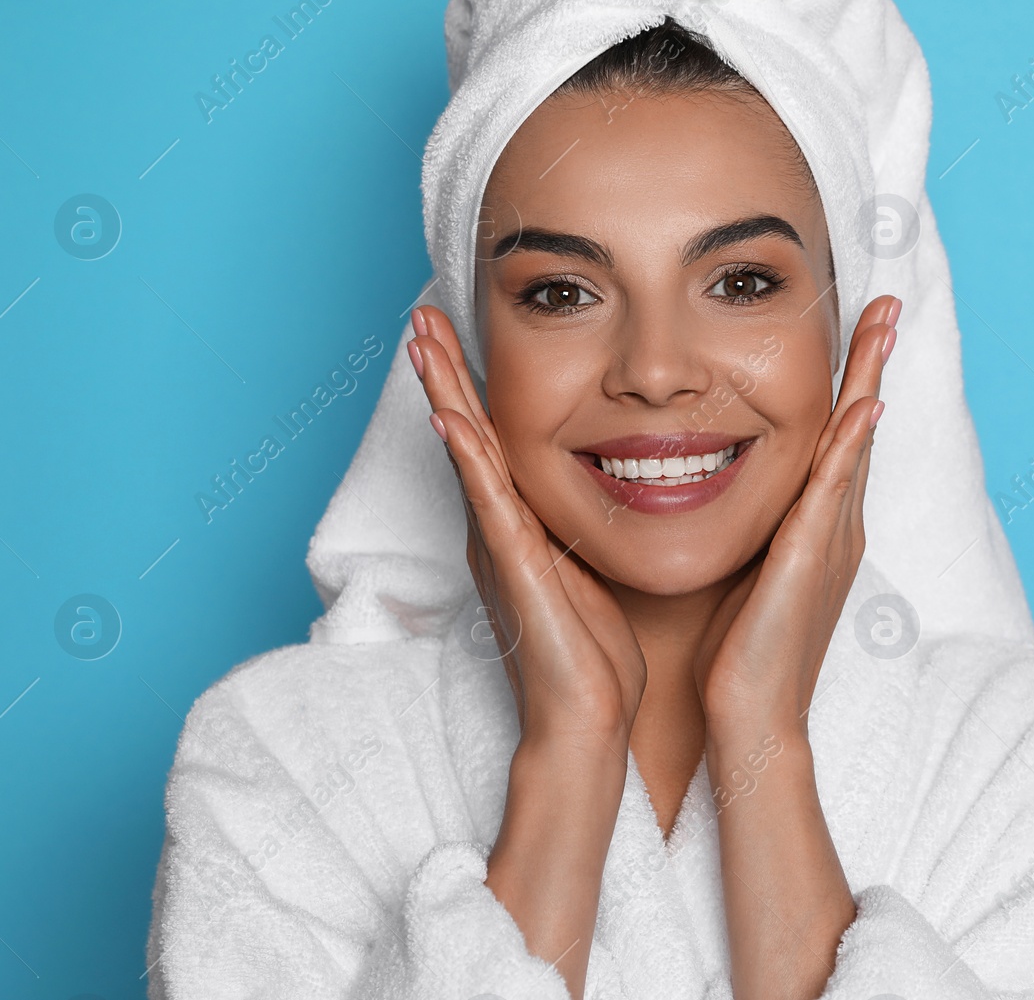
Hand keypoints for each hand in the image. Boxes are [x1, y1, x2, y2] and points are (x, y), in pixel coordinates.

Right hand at [408, 305, 646, 756]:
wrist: (587, 720)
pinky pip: (489, 502)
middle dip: (444, 371)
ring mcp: (500, 546)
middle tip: (420, 312)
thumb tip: (613, 485)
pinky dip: (468, 458)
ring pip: (467, 454)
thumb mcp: (589, 570)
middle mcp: (498, 529)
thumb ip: (580, 528)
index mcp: (518, 526)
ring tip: (421, 341)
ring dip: (443, 394)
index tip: (457, 329)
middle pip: (465, 433)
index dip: (470, 383)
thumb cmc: (594, 653)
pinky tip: (450, 418)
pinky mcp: (514, 568)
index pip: (491, 439)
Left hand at [693, 294, 899, 733]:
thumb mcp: (746, 571)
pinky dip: (851, 445)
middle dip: (873, 362)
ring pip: (854, 443)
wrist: (750, 718)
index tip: (854, 329)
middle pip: (859, 426)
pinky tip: (865, 404)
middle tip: (889, 302)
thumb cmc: (740, 653)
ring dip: (870, 380)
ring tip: (885, 324)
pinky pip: (833, 490)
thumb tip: (717, 487)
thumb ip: (751, 527)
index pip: (836, 438)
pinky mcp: (811, 559)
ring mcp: (830, 540)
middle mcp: (835, 526)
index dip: (849, 381)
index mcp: (818, 527)